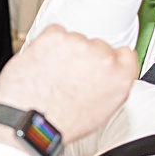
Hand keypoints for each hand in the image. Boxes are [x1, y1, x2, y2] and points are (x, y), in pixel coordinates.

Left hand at [0, 25, 136, 142]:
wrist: (30, 122)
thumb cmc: (59, 123)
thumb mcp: (100, 112)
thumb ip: (108, 87)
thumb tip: (102, 78)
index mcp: (119, 78)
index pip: (125, 54)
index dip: (108, 60)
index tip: (97, 65)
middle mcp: (103, 58)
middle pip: (97, 45)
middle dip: (82, 57)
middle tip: (66, 76)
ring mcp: (78, 45)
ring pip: (74, 39)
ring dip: (63, 51)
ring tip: (50, 75)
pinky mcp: (55, 37)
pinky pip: (53, 32)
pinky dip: (46, 44)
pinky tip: (41, 64)